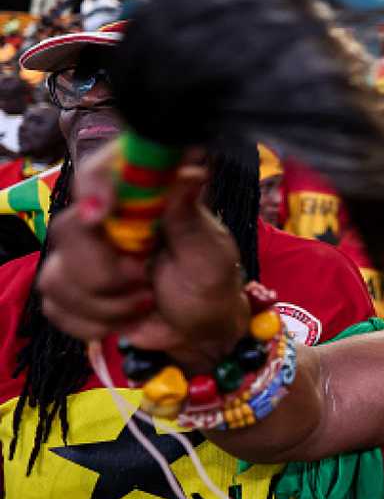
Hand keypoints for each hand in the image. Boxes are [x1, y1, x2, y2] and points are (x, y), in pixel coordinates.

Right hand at [38, 142, 248, 371]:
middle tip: (145, 278)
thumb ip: (190, 220)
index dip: (93, 186)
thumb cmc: (210, 283)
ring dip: (108, 304)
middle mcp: (104, 220)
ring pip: (57, 277)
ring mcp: (81, 255)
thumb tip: (190, 175)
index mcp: (139, 198)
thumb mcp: (211, 254)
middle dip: (106, 271)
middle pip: (67, 230)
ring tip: (146, 300)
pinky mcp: (70, 289)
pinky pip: (57, 308)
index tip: (101, 215)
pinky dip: (97, 323)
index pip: (99, 171)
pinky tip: (126, 317)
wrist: (200, 328)